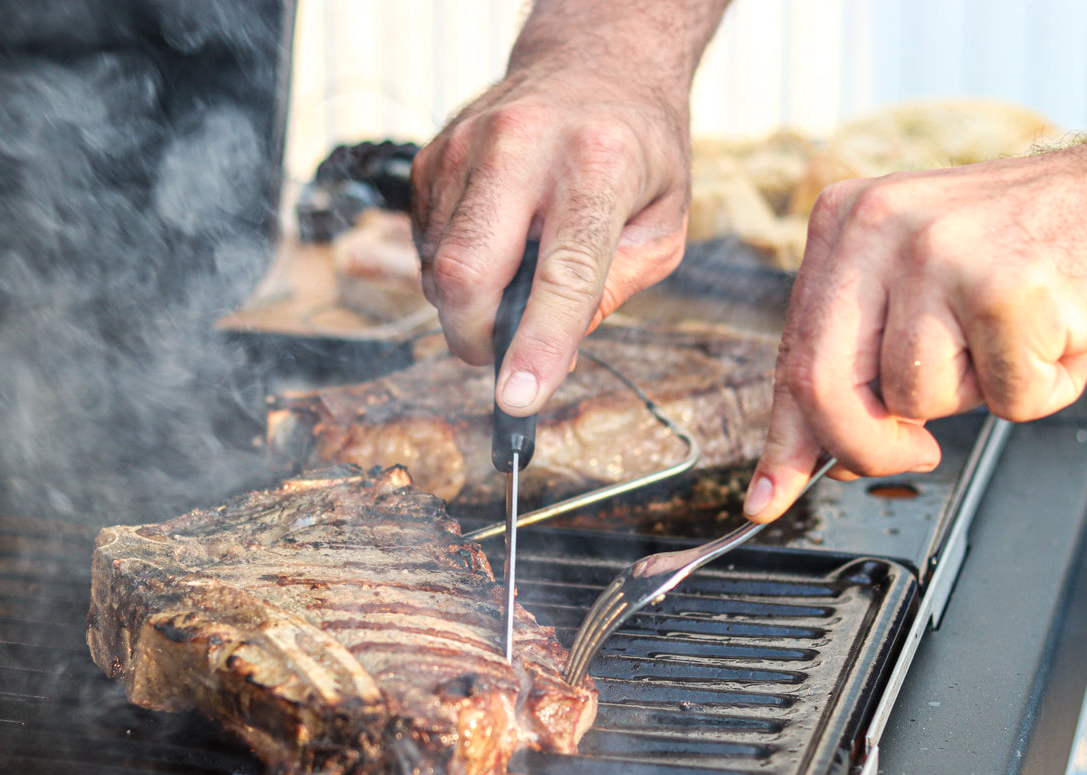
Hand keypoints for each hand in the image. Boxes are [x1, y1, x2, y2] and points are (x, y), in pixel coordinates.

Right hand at [411, 1, 723, 415]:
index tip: (517, 399)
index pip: (562, 274)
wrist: (595, 63)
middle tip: (500, 358)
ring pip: (439, 269)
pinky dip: (454, 270)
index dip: (537, 345)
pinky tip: (494, 244)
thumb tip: (550, 360)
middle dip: (476, 339)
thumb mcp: (661, 226)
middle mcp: (523, 146)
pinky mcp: (433, 154)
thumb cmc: (637, 149)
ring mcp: (467, 146)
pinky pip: (425, 245)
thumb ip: (611, 293)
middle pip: (469, 273)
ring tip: (513, 280)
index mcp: (599, 164)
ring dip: (468, 306)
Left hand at [743, 129, 1086, 522]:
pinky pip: (1004, 401)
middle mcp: (879, 228)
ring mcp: (941, 256)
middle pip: (825, 386)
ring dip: (975, 397)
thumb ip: (860, 362)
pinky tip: (1056, 334)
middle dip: (866, 447)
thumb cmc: (1035, 250)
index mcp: (845, 222)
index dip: (785, 439)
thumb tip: (811, 455)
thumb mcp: (920, 289)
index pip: (793, 353)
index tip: (767, 495)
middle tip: (915, 453)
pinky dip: (1040, 391)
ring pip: (915, 400)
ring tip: (1010, 338)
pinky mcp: (1009, 292)